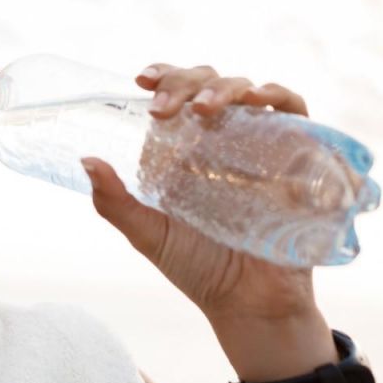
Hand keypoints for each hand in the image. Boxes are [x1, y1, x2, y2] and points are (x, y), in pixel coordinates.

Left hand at [80, 63, 318, 326]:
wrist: (250, 305)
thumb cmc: (198, 269)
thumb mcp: (148, 234)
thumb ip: (114, 202)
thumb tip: (86, 160)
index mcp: (186, 149)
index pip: (176, 95)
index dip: (164, 77)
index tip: (142, 79)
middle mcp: (223, 140)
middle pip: (208, 84)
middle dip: (186, 82)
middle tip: (164, 106)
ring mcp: (260, 145)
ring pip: (247, 90)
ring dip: (225, 87)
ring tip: (203, 108)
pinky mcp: (297, 156)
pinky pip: (294, 112)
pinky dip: (278, 96)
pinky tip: (258, 101)